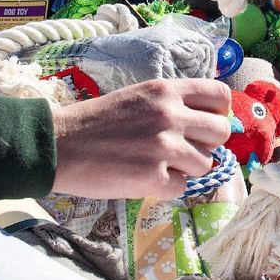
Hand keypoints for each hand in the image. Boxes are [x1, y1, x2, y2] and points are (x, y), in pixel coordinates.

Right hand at [51, 79, 232, 197]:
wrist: (59, 145)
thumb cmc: (95, 122)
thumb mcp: (137, 97)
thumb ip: (170, 105)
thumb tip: (204, 124)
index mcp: (165, 90)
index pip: (220, 94)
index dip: (218, 112)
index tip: (205, 124)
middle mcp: (170, 114)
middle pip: (221, 132)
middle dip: (208, 144)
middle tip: (184, 150)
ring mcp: (164, 147)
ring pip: (206, 164)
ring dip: (186, 169)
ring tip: (159, 165)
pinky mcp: (154, 177)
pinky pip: (182, 188)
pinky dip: (166, 188)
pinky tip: (144, 179)